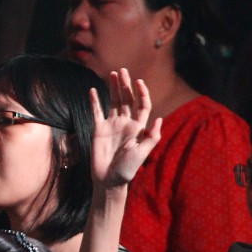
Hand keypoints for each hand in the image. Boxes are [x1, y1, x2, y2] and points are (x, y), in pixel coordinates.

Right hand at [89, 68, 161, 189]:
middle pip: (126, 100)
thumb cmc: (127, 169)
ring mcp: (112, 125)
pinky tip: (92, 90)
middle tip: (123, 70)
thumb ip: (151, 137)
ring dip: (112, 88)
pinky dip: (94, 101)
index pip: (142, 105)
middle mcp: (125, 123)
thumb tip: (159, 119)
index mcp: (138, 128)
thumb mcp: (142, 154)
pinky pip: (96, 112)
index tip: (138, 82)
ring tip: (112, 74)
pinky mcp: (99, 129)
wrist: (109, 180)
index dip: (141, 93)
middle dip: (125, 85)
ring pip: (112, 102)